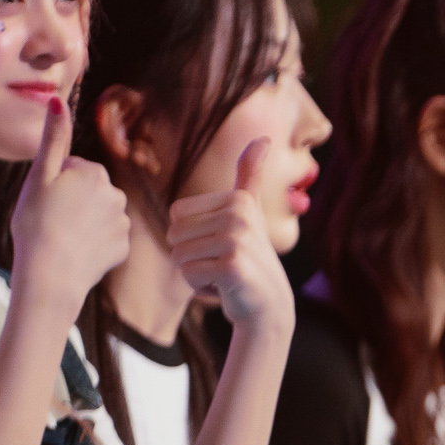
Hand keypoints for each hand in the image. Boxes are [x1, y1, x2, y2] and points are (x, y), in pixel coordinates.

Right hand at [8, 96, 129, 320]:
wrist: (51, 276)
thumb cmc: (37, 224)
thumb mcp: (39, 177)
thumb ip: (52, 139)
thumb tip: (56, 100)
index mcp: (95, 173)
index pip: (71, 170)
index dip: (53, 184)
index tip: (44, 201)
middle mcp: (117, 194)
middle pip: (88, 191)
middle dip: (72, 201)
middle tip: (50, 220)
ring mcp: (123, 222)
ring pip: (98, 215)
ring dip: (83, 222)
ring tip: (62, 237)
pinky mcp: (124, 248)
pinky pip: (106, 240)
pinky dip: (93, 244)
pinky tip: (77, 253)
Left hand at [168, 137, 293, 331]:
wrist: (269, 307)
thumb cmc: (250, 259)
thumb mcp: (250, 213)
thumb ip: (250, 175)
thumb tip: (262, 138)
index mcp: (238, 199)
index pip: (176, 214)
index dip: (191, 236)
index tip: (220, 245)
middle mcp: (239, 215)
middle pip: (174, 234)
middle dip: (191, 256)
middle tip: (221, 263)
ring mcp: (237, 240)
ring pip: (178, 256)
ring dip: (195, 273)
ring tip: (222, 275)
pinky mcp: (232, 266)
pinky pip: (188, 275)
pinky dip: (201, 288)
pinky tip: (225, 289)